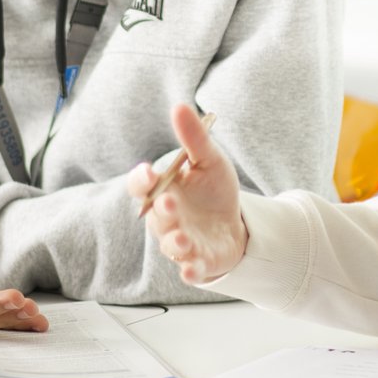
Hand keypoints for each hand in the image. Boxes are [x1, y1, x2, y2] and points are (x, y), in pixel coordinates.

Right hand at [126, 103, 247, 283]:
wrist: (236, 223)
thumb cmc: (214, 191)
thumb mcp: (210, 160)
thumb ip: (194, 139)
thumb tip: (180, 106)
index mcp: (164, 190)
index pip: (141, 185)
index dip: (141, 180)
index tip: (148, 173)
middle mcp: (166, 217)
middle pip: (155, 216)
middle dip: (162, 211)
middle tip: (171, 204)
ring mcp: (180, 241)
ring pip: (169, 245)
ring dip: (174, 243)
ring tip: (184, 239)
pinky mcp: (197, 261)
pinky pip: (189, 270)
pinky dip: (189, 271)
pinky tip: (192, 270)